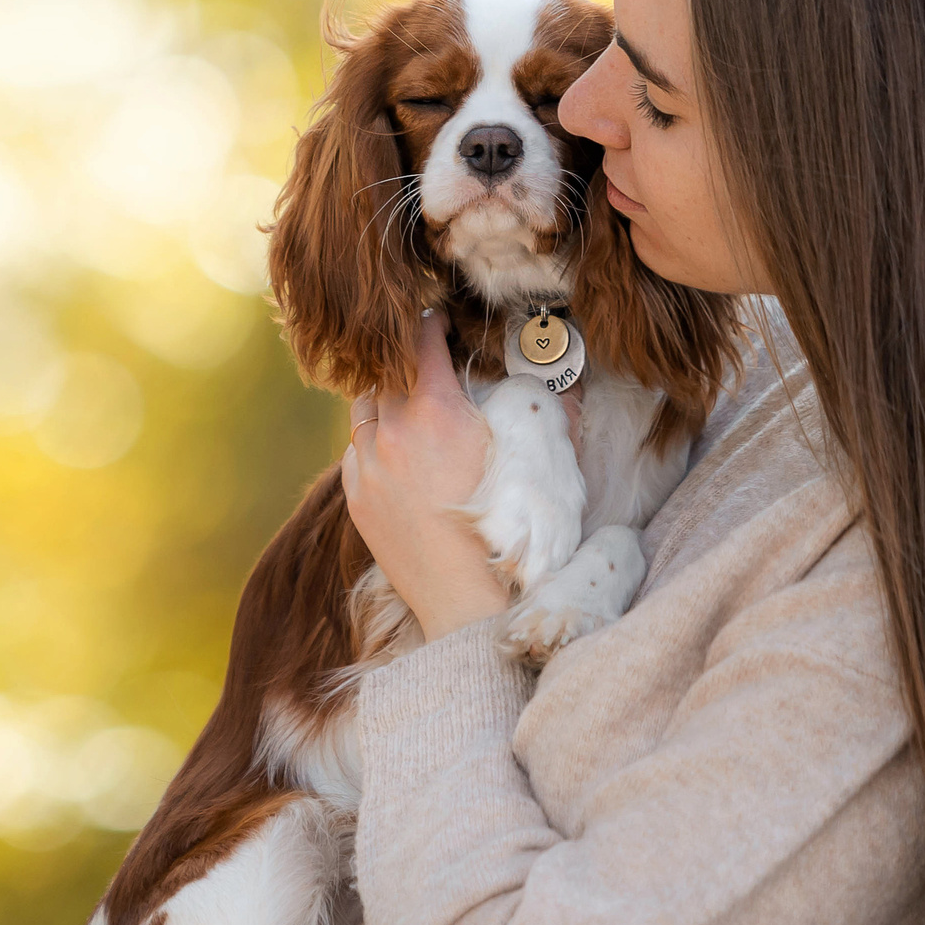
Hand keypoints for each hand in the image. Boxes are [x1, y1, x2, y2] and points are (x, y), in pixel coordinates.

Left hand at [339, 311, 511, 640]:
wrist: (471, 603)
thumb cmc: (514, 533)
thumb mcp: (534, 463)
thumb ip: (543, 413)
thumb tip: (568, 382)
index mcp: (437, 413)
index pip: (422, 343)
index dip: (431, 325)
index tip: (438, 321)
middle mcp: (393, 433)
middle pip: (386, 371)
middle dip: (405, 360)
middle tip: (423, 358)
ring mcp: (368, 466)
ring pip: (364, 408)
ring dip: (385, 399)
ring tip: (407, 403)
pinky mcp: (357, 498)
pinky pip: (356, 451)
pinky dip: (372, 441)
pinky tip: (395, 450)